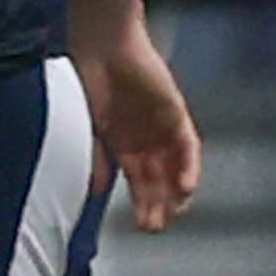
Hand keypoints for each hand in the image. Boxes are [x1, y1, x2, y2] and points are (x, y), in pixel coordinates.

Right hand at [75, 18, 203, 232]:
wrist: (104, 48)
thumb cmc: (89, 82)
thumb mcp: (88, 128)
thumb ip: (97, 160)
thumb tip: (96, 192)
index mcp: (122, 142)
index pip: (137, 179)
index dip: (139, 202)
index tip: (138, 225)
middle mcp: (146, 138)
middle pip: (157, 178)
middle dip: (156, 203)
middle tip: (153, 228)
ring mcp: (162, 128)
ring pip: (174, 167)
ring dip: (175, 191)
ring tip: (173, 214)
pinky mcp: (176, 115)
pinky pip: (187, 147)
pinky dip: (187, 167)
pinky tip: (184, 187)